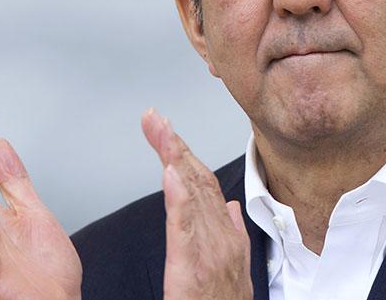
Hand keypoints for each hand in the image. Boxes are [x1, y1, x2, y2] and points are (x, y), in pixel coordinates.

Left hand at [141, 109, 252, 299]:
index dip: (183, 152)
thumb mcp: (232, 268)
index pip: (203, 183)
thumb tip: (227, 205)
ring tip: (159, 130)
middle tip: (153, 117)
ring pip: (191, 195)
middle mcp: (222, 238)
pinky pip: (185, 229)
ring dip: (174, 158)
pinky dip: (178, 198)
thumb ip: (229, 233)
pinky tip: (169, 175)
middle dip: (174, 144)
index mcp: (226, 235)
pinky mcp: (193, 269)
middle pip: (196, 180)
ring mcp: (211, 252)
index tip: (164, 127)